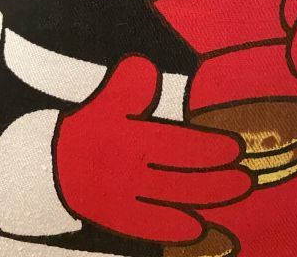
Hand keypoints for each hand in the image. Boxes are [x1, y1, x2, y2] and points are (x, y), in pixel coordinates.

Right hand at [55, 55, 251, 242]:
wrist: (49, 166)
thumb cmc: (88, 126)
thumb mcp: (105, 99)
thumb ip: (128, 86)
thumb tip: (147, 67)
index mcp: (128, 138)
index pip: (175, 146)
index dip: (207, 149)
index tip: (235, 149)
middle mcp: (127, 171)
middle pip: (180, 178)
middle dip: (216, 180)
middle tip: (246, 178)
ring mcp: (123, 198)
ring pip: (171, 200)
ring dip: (207, 199)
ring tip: (236, 191)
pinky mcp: (117, 219)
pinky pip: (148, 226)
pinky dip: (173, 229)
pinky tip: (198, 230)